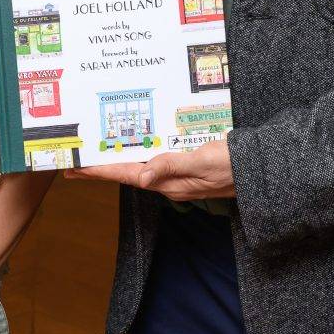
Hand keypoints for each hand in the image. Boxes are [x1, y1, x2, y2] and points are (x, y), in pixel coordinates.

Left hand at [78, 137, 235, 201]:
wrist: (260, 170)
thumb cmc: (234, 165)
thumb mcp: (203, 161)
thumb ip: (173, 165)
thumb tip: (142, 175)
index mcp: (170, 183)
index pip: (127, 176)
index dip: (100, 172)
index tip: (76, 169)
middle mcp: (170, 183)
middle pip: (127, 174)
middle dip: (100, 169)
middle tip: (74, 165)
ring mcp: (178, 177)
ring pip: (139, 168)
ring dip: (117, 163)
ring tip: (95, 158)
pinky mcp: (187, 169)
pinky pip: (156, 163)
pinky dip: (139, 156)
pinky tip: (133, 150)